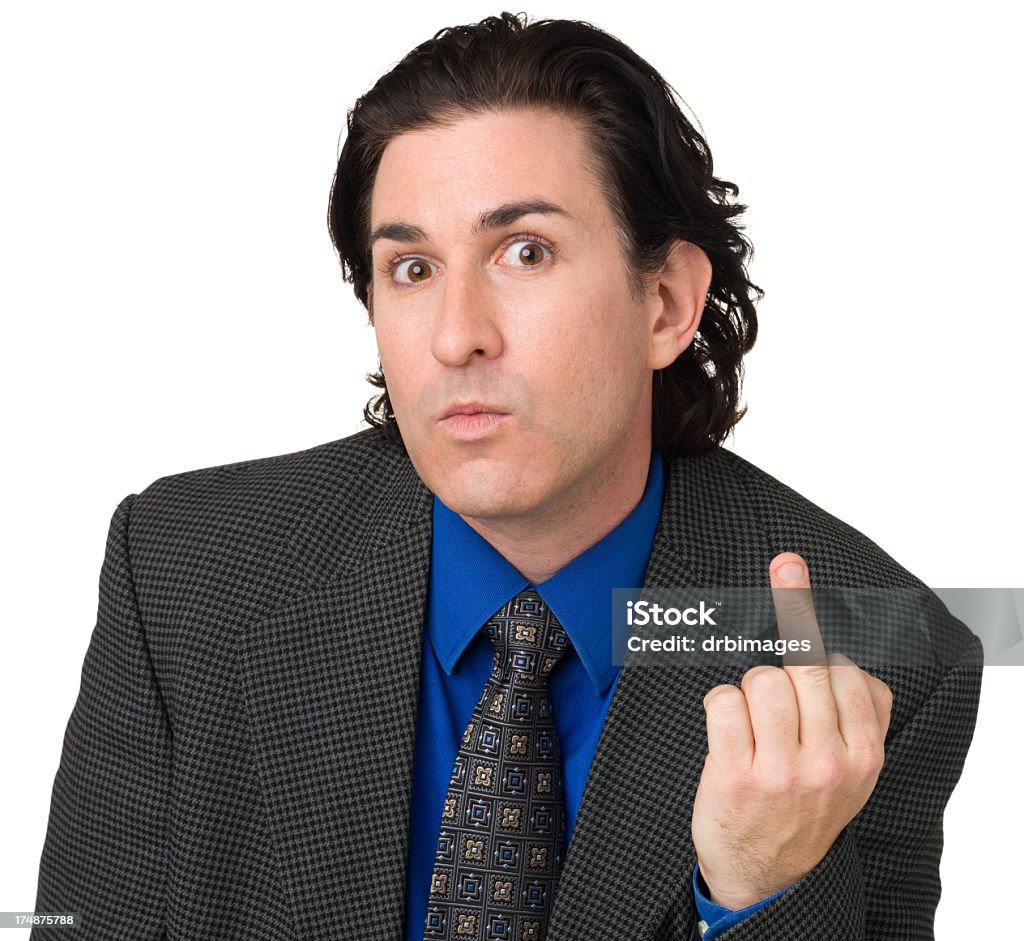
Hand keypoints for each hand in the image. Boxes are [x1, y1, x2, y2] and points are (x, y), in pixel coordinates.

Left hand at [691, 552, 893, 909]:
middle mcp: (832, 761)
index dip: (805, 613)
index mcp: (866, 753)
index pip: (844, 664)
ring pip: (762, 679)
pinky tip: (727, 736)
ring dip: (747, 692)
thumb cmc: (804, 804)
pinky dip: (718, 707)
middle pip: (801, 665)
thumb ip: (854, 705)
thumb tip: (823, 626)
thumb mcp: (851, 765)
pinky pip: (723, 701)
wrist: (768, 875)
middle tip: (772, 707)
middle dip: (778, 671)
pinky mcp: (739, 776)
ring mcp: (785, 771)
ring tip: (752, 729)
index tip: (787, 563)